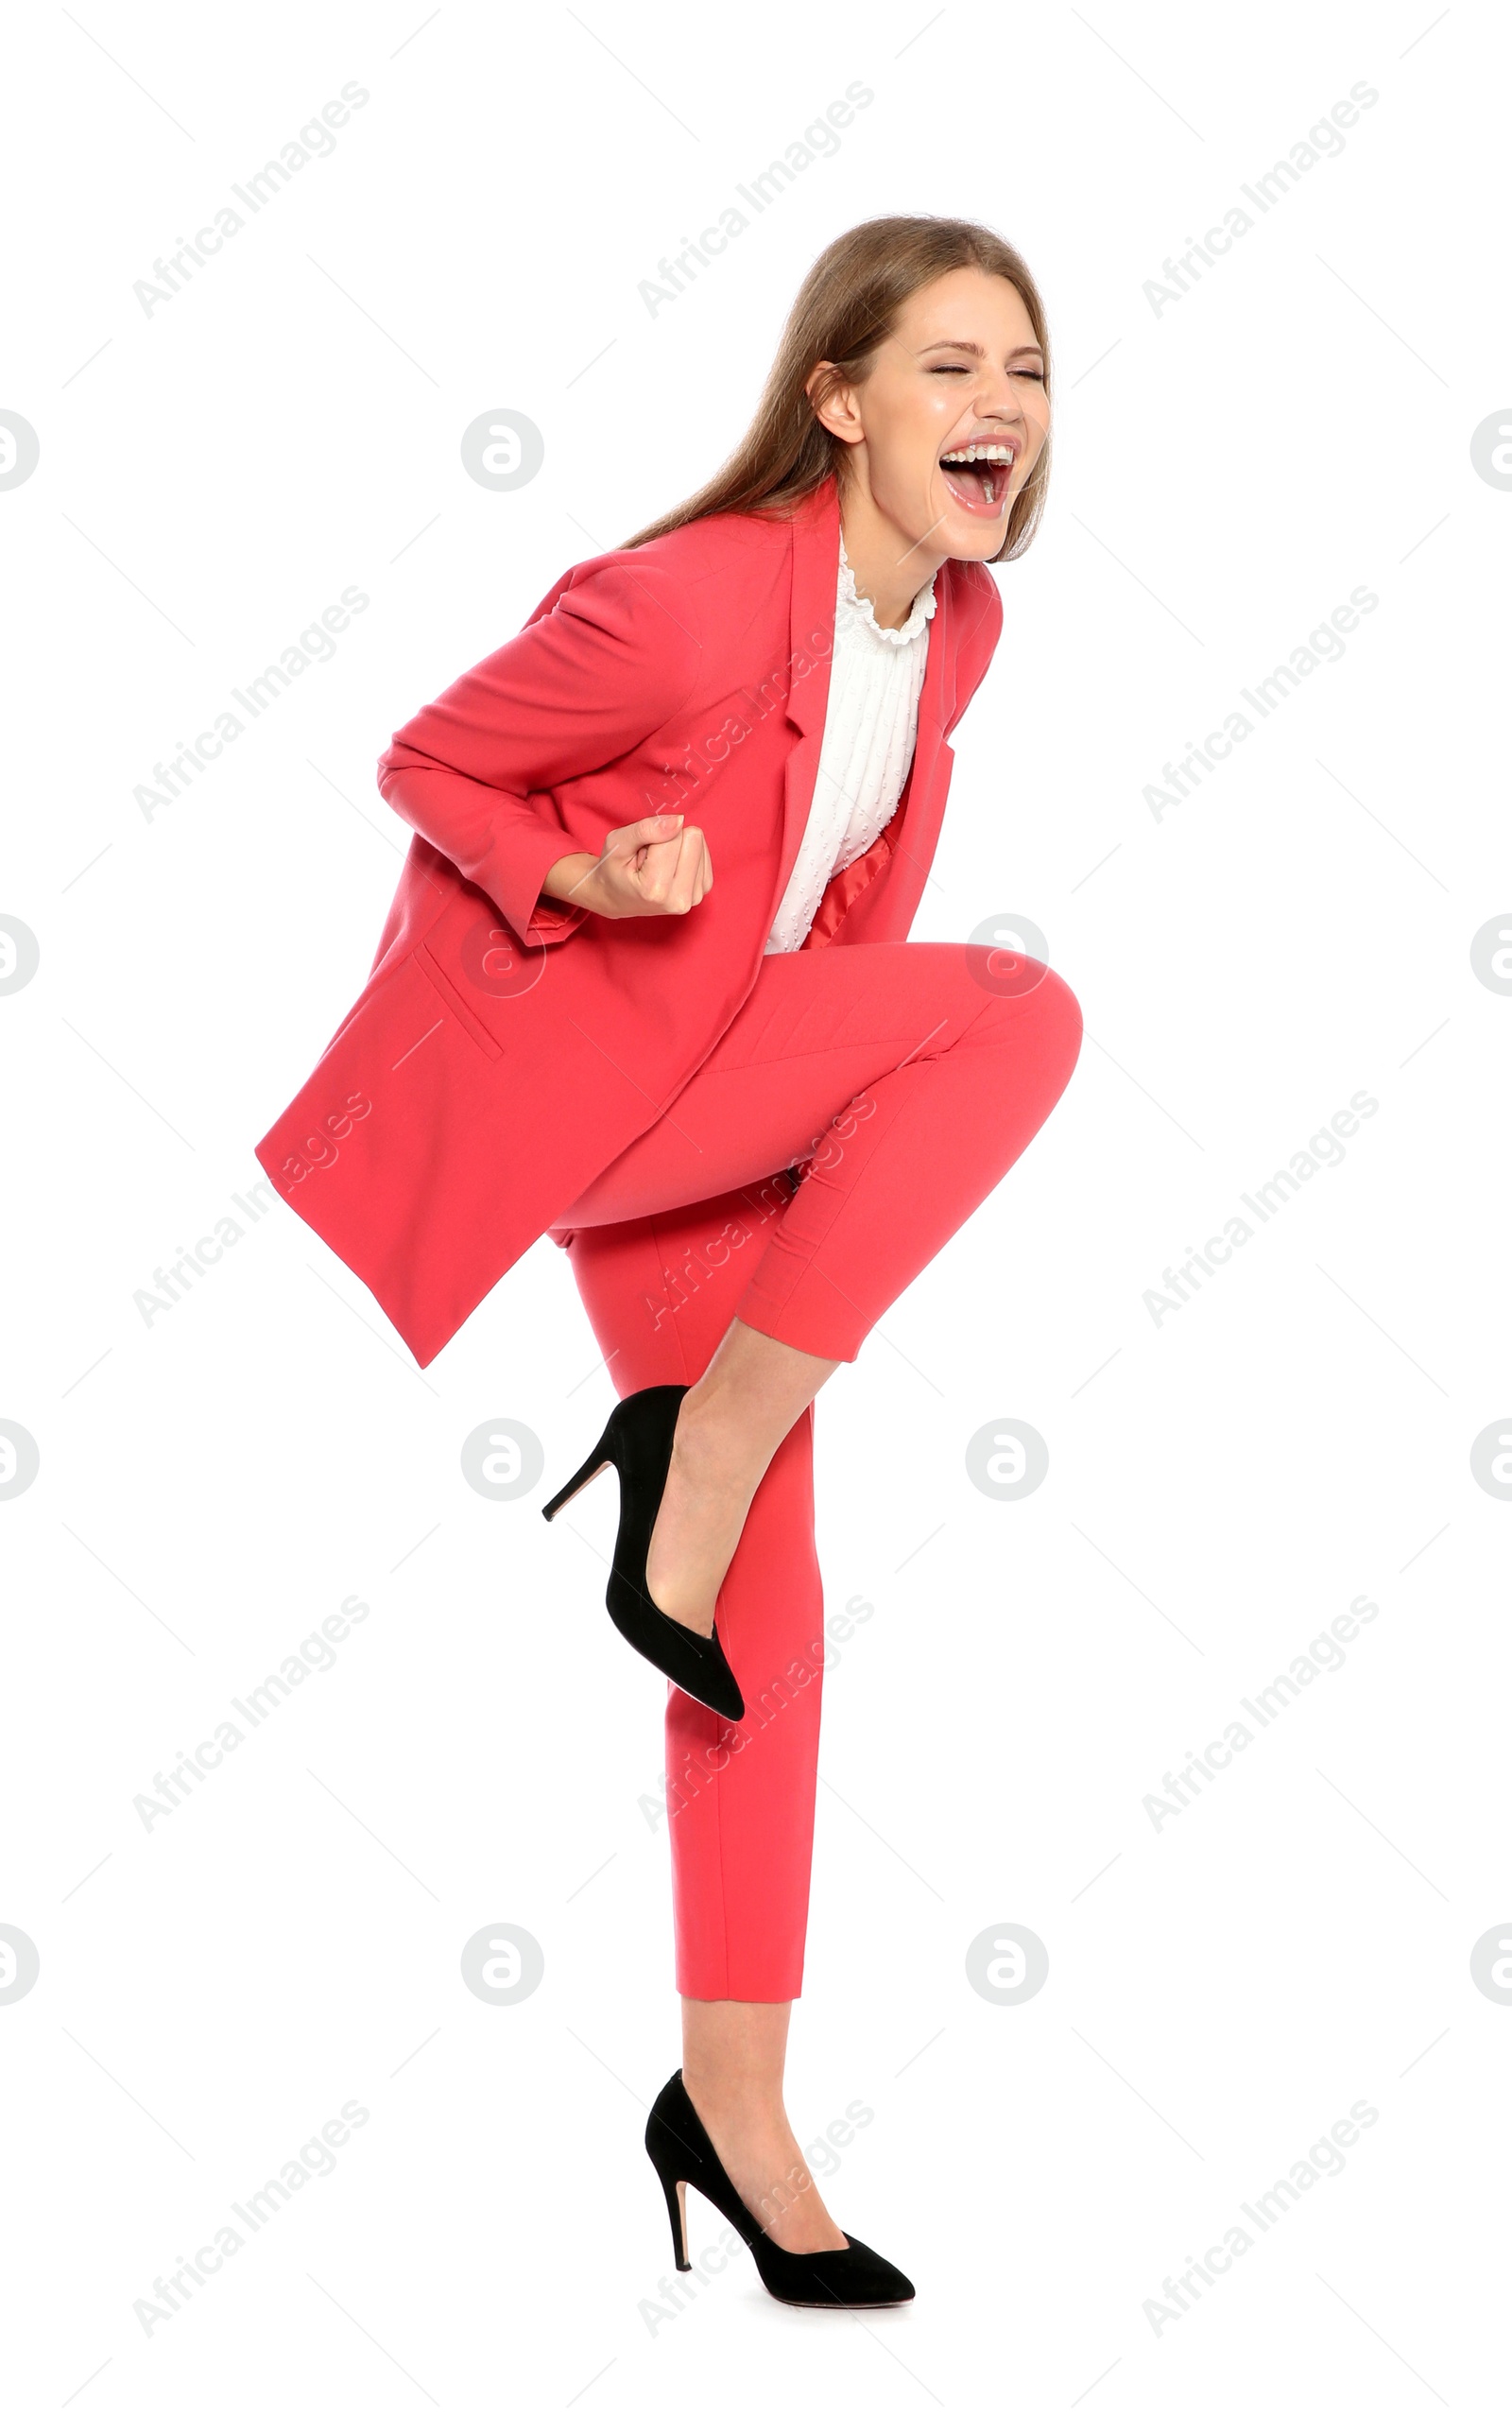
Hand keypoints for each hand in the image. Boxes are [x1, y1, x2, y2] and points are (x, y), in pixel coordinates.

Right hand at [541, 814, 712, 919]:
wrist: (615, 898)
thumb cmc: (613, 869)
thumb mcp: (617, 843)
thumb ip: (646, 829)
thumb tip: (679, 820)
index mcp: (655, 889)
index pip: (674, 834)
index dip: (654, 835)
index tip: (641, 853)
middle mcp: (679, 899)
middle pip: (693, 838)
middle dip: (670, 839)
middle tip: (650, 858)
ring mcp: (693, 898)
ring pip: (700, 844)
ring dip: (677, 848)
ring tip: (657, 865)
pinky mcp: (701, 891)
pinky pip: (704, 853)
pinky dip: (686, 854)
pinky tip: (669, 868)